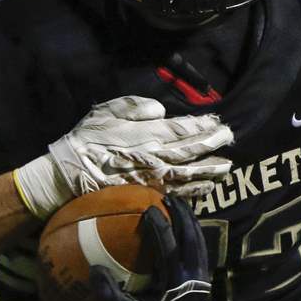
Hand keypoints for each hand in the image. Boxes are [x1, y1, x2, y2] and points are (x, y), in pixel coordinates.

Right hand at [14, 96, 233, 218]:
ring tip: (227, 166)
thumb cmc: (87, 138)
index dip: (204, 126)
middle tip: (230, 138)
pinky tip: (206, 188)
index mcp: (147, 134)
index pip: (184, 129)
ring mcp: (153, 179)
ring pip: (190, 174)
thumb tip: (161, 109)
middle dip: (214, 144)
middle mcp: (155, 157)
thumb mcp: (106, 111)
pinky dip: (194, 191)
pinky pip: (177, 194)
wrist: (69, 173)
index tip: (219, 121)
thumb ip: (135, 106)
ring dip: (210, 170)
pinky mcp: (147, 195)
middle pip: (193, 151)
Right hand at [93, 196, 210, 300]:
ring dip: (191, 221)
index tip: (149, 209)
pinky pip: (202, 250)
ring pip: (201, 242)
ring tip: (180, 204)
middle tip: (169, 197)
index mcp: (176, 286)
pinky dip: (195, 233)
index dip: (160, 227)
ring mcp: (201, 278)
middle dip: (182, 216)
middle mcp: (193, 279)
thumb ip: (110, 294)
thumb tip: (95, 269)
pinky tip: (187, 224)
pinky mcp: (203, 279)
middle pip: (192, 239)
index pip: (169, 249)